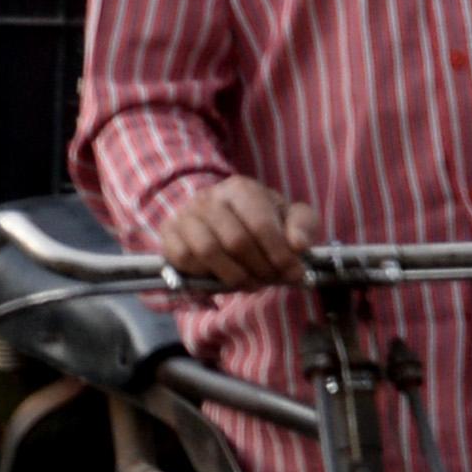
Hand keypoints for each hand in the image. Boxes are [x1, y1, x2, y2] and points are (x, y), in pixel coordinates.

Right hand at [155, 175, 317, 290]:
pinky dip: (205, 273)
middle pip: (236, 241)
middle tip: (272, 280)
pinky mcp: (169, 233)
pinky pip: (184, 258)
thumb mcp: (286, 215)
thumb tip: (299, 245)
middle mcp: (209, 197)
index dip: (279, 254)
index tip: (293, 273)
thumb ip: (302, 225)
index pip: (260, 224)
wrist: (213, 213)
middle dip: (260, 268)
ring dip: (234, 275)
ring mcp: (185, 214)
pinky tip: (221, 275)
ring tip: (250, 283)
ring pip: (208, 251)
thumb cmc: (256, 217)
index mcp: (241, 188)